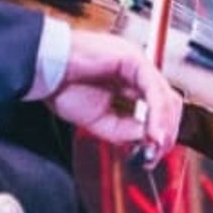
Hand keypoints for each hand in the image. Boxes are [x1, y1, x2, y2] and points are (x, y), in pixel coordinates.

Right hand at [47, 27, 183, 159]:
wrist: (43, 70)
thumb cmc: (61, 87)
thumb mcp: (100, 121)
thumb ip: (125, 131)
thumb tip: (148, 139)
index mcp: (127, 82)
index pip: (158, 108)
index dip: (160, 131)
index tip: (153, 152)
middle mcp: (136, 71)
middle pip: (168, 103)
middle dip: (167, 132)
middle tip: (157, 152)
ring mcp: (137, 63)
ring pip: (166, 97)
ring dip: (164, 127)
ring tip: (155, 146)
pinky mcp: (133, 60)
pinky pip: (154, 91)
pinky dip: (157, 115)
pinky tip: (151, 133)